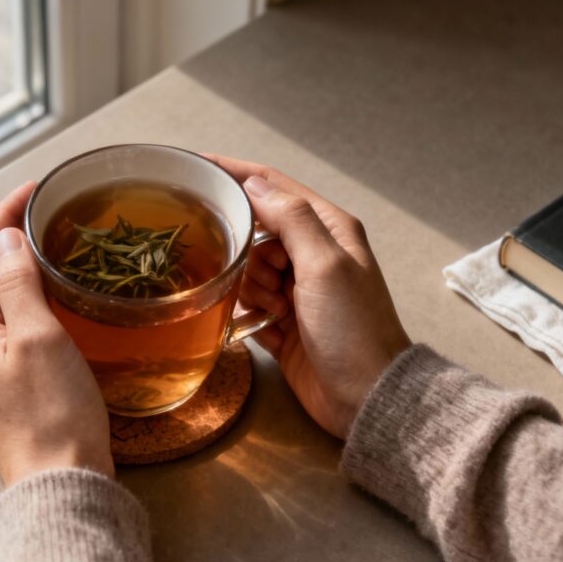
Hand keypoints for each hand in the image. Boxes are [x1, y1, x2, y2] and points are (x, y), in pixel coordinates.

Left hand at [0, 182, 113, 485]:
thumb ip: (17, 281)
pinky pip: (7, 325)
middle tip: (48, 212)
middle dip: (9, 236)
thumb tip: (5, 237)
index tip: (34, 190)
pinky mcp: (1, 384)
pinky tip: (50, 297)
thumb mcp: (38, 335)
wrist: (59, 484)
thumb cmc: (53, 414)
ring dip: (17, 266)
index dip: (3, 214)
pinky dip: (25, 298)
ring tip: (52, 245)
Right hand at [210, 155, 410, 438]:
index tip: (197, 166)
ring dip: (251, 289)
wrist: (366, 395)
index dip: (236, 174)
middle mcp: (312, 254)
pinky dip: (247, 313)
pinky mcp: (281, 322)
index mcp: (328, 228)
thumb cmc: (353, 327)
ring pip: (247, 270)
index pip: (273, 186)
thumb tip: (253, 184)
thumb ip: (290, 218)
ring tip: (276, 310)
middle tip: (267, 278)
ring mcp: (296, 289)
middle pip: (255, 232)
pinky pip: (245, 305)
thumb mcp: (324, 264)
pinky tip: (260, 325)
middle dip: (247, 252)